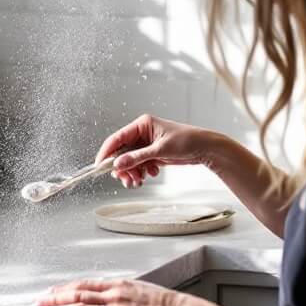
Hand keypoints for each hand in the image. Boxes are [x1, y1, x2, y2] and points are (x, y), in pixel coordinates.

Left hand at [37, 278, 182, 305]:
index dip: (62, 290)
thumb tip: (97, 291)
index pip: (82, 286)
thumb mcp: (133, 287)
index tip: (48, 294)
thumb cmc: (158, 300)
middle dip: (57, 305)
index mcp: (114, 287)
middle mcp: (114, 300)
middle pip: (80, 301)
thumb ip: (114, 290)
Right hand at [97, 114, 217, 189]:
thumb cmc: (187, 141)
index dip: (107, 152)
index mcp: (142, 124)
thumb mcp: (160, 150)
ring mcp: (147, 144)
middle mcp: (142, 133)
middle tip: (125, 180)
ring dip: (132, 172)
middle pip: (122, 152)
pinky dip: (142, 171)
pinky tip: (152, 173)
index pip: (117, 138)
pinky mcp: (153, 153)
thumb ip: (138, 158)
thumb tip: (118, 164)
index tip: (100, 166)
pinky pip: (140, 164)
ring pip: (130, 160)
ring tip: (138, 181)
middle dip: (123, 167)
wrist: (205, 148)